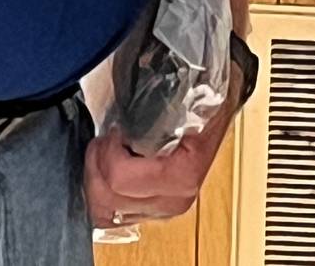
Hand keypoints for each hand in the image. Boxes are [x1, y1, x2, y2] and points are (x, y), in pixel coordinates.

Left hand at [84, 86, 240, 226]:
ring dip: (97, 180)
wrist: (218, 112)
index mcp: (181, 175)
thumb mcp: (178, 99)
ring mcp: (162, 210)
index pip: (120, 179)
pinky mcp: (153, 212)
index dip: (107, 151)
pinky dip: (103, 193)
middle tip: (104, 140)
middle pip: (107, 200)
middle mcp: (173, 200)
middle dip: (97, 165)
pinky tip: (109, 168)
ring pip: (106, 214)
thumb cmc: (199, 103)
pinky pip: (113, 217)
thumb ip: (147, 109)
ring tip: (106, 153)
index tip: (115, 130)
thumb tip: (120, 112)